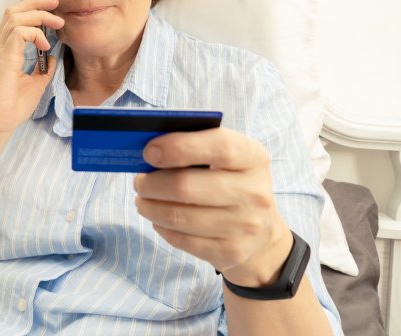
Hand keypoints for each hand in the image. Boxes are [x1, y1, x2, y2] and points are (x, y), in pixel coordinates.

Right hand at [0, 0, 64, 138]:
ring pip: (15, 16)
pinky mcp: (3, 58)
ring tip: (57, 23)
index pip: (14, 19)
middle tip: (55, 4)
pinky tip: (45, 45)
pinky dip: (35, 33)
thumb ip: (43, 69)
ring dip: (39, 15)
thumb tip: (52, 57)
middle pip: (13, 11)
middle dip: (36, 2)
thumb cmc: (10, 108)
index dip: (31, 7)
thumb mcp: (34, 84)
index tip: (50, 7)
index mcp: (4, 51)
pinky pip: (18, 32)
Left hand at [133, 128, 292, 286]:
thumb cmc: (231, 182)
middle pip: (186, 186)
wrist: (261, 233)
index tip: (150, 152)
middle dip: (152, 183)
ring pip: (177, 216)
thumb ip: (195, 147)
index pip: (219, 147)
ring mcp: (245, 226)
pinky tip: (159, 218)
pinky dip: (161, 226)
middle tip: (139, 181)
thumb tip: (151, 150)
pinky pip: (181, 239)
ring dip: (150, 206)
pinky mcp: (231, 252)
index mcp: (254, 158)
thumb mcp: (226, 158)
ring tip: (143, 199)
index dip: (179, 147)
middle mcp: (254, 193)